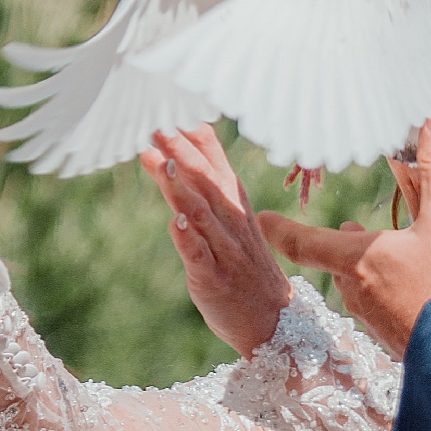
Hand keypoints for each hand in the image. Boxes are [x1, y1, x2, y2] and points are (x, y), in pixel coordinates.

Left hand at [141, 126, 293, 356]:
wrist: (274, 322)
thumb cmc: (247, 267)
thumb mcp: (233, 220)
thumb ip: (209, 185)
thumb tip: (178, 148)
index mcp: (236, 206)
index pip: (216, 163)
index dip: (194, 137)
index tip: (172, 109)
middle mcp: (232, 224)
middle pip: (205, 182)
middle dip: (180, 152)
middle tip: (156, 124)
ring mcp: (225, 252)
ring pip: (201, 214)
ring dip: (180, 187)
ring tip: (159, 160)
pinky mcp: (214, 280)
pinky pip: (201, 257)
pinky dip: (188, 239)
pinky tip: (175, 222)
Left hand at [259, 107, 430, 353]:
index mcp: (357, 260)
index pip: (304, 241)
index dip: (281, 227)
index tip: (260, 219)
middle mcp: (360, 293)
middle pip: (343, 263)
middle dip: (354, 244)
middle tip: (352, 229)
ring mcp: (381, 321)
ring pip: (380, 285)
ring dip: (403, 265)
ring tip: (427, 252)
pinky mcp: (406, 341)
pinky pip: (411, 306)